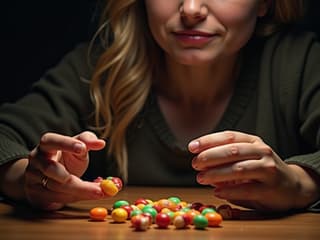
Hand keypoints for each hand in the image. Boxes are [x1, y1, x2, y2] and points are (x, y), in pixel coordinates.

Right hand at [25, 131, 105, 209]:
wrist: (46, 175)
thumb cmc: (66, 158)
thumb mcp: (77, 145)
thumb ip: (88, 141)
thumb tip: (101, 143)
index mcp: (46, 144)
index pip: (51, 141)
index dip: (66, 144)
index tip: (83, 148)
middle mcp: (36, 160)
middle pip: (52, 169)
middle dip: (76, 180)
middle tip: (100, 187)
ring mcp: (32, 179)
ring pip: (55, 188)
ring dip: (80, 192)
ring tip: (100, 193)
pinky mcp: (35, 195)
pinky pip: (56, 199)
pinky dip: (75, 198)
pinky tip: (89, 196)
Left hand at [189, 131, 318, 211]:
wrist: (293, 185)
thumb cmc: (262, 169)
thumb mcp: (246, 157)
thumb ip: (226, 157)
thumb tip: (200, 162)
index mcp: (253, 140)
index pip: (228, 136)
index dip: (208, 141)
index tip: (191, 147)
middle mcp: (262, 151)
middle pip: (232, 150)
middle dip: (210, 156)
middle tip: (195, 164)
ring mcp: (269, 169)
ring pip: (238, 169)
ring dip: (216, 174)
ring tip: (200, 178)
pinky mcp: (271, 188)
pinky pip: (247, 189)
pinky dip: (230, 191)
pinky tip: (217, 192)